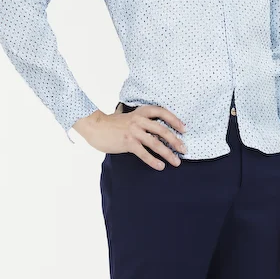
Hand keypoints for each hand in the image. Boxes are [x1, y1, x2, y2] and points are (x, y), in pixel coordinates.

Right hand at [72, 104, 187, 169]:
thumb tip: (156, 133)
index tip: (184, 129)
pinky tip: (160, 166)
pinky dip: (153, 160)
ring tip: (176, 162)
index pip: (161, 112)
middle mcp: (139, 120)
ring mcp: (133, 131)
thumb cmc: (112, 125)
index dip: (174, 120)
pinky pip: (143, 153)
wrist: (95, 127)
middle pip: (162, 130)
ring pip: (155, 143)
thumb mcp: (129, 118)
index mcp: (140, 112)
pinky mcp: (128, 142)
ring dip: (168, 153)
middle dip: (175, 140)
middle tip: (184, 149)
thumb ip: (141, 123)